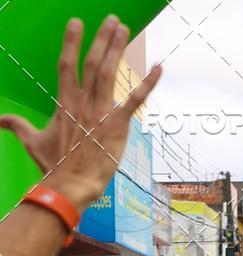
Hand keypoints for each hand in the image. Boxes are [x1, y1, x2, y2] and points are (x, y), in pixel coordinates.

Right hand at [0, 16, 160, 212]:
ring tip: (124, 29)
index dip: (72, 42)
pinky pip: (135, 100)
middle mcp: (83, 102)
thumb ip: (17, 125)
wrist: (71, 183)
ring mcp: (101, 112)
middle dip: (102, 39)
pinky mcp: (117, 125)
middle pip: (92, 63)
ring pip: (109, 72)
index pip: (67, 65)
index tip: (77, 23)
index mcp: (65, 103)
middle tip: (113, 20)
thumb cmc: (53, 165)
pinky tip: (160, 68)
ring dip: (117, 49)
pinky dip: (148, 84)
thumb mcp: (32, 141)